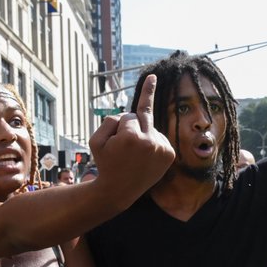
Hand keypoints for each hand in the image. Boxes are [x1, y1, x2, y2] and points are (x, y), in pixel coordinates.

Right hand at [88, 75, 174, 189]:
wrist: (119, 190)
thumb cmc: (105, 163)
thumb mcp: (96, 140)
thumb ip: (109, 120)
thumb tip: (130, 114)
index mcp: (131, 137)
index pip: (128, 116)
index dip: (119, 127)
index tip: (153, 76)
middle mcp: (150, 141)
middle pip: (142, 118)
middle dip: (133, 124)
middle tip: (151, 80)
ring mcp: (162, 149)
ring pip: (151, 128)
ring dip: (142, 135)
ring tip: (134, 156)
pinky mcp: (170, 155)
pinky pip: (159, 138)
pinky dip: (152, 143)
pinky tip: (145, 157)